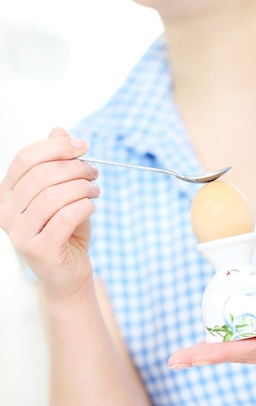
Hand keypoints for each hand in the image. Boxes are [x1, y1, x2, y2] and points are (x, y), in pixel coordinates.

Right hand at [0, 127, 99, 299]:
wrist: (68, 275)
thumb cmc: (65, 233)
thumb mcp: (62, 193)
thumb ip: (58, 163)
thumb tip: (59, 130)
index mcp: (6, 193)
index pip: (26, 158)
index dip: (56, 147)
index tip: (83, 145)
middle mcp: (5, 212)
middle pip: (42, 175)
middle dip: (75, 168)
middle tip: (94, 172)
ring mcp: (19, 232)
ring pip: (54, 195)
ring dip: (82, 187)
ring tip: (95, 190)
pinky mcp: (38, 249)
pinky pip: (66, 217)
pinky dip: (84, 207)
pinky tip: (91, 207)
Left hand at [168, 276, 255, 367]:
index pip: (254, 351)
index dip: (225, 352)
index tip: (199, 354)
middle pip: (238, 355)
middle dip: (205, 356)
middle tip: (174, 361)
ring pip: (237, 349)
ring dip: (208, 352)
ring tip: (179, 357)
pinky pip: (243, 338)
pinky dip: (221, 339)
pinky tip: (204, 339)